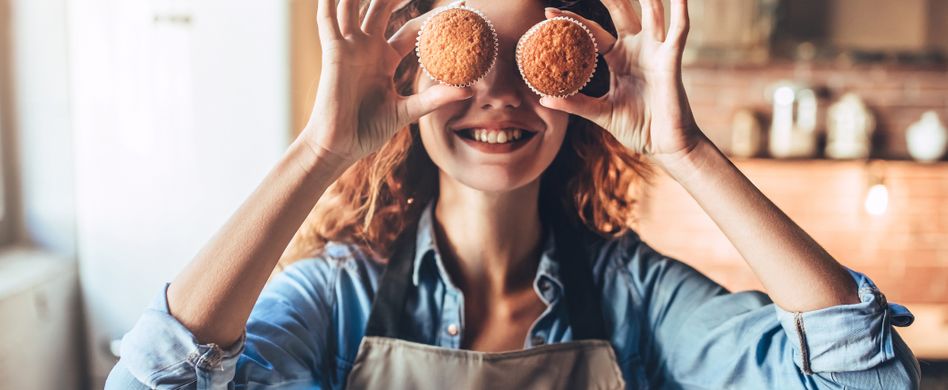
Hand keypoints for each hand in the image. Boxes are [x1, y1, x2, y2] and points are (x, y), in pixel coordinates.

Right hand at [302, 0, 472, 165]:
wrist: (339, 145)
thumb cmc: (368, 130)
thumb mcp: (407, 111)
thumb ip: (434, 99)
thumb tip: (468, 91)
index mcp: (386, 58)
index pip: (412, 30)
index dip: (432, 18)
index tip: (459, 6)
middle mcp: (368, 47)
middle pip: (383, 7)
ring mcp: (350, 47)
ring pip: (355, 6)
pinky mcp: (333, 52)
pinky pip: (327, 20)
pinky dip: (330, 3)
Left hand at [538, 0, 701, 164]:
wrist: (663, 146)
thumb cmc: (637, 127)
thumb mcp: (600, 113)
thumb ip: (575, 103)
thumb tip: (544, 98)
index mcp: (618, 59)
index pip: (592, 33)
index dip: (572, 22)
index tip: (548, 13)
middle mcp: (636, 49)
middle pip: (621, 13)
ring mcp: (655, 52)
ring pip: (651, 15)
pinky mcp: (671, 61)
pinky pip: (678, 33)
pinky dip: (680, 13)